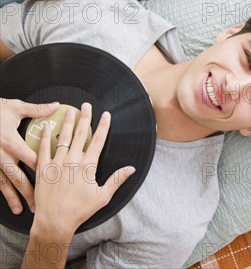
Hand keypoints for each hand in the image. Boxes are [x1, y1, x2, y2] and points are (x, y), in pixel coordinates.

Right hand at [0, 98, 59, 213]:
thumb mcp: (15, 108)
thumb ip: (37, 110)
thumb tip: (55, 106)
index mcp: (12, 142)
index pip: (33, 159)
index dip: (45, 170)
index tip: (56, 180)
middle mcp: (1, 155)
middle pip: (19, 177)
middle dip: (30, 192)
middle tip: (40, 205)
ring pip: (4, 183)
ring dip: (13, 197)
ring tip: (21, 209)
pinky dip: (1, 191)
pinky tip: (7, 201)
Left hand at [31, 103, 134, 238]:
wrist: (54, 221)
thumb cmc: (79, 211)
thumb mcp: (103, 196)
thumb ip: (117, 180)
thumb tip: (131, 169)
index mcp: (88, 166)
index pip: (98, 140)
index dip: (103, 126)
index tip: (106, 114)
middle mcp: (73, 161)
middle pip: (81, 134)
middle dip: (85, 118)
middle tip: (87, 105)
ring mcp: (57, 163)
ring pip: (64, 138)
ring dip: (68, 123)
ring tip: (70, 110)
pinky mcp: (43, 169)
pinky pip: (44, 148)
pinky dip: (46, 136)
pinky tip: (48, 126)